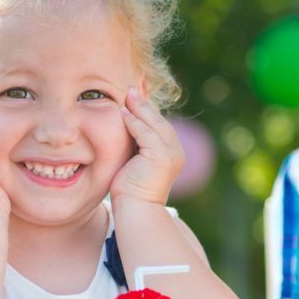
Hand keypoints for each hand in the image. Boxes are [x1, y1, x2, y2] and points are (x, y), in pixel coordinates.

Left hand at [110, 88, 183, 205]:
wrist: (136, 210)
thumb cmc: (131, 189)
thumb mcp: (135, 161)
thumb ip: (136, 145)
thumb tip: (126, 124)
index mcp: (172, 152)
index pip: (159, 125)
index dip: (146, 110)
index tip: (133, 96)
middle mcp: (176, 152)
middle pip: (159, 121)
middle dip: (143, 104)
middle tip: (130, 88)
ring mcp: (171, 154)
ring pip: (154, 124)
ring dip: (139, 108)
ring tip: (126, 95)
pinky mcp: (161, 157)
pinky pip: (145, 133)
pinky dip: (133, 122)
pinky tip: (122, 112)